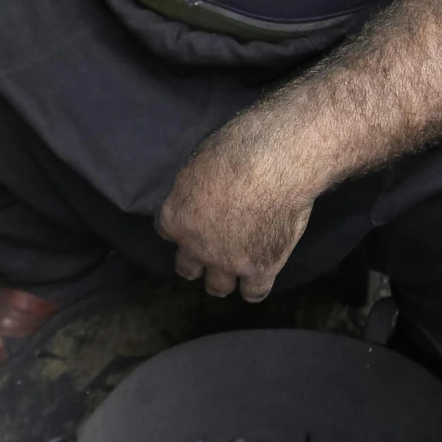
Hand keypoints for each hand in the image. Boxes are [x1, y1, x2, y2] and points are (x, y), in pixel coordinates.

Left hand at [155, 116, 315, 301]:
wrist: (274, 161)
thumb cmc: (237, 147)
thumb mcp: (198, 161)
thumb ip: (194, 188)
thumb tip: (202, 192)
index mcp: (175, 216)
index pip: (167, 232)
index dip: (183, 226)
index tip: (195, 220)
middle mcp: (195, 245)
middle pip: (187, 268)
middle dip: (197, 260)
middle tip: (212, 247)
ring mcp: (228, 261)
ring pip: (217, 287)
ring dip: (224, 277)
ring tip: (236, 265)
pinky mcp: (260, 269)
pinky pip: (254, 293)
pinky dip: (255, 286)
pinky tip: (260, 275)